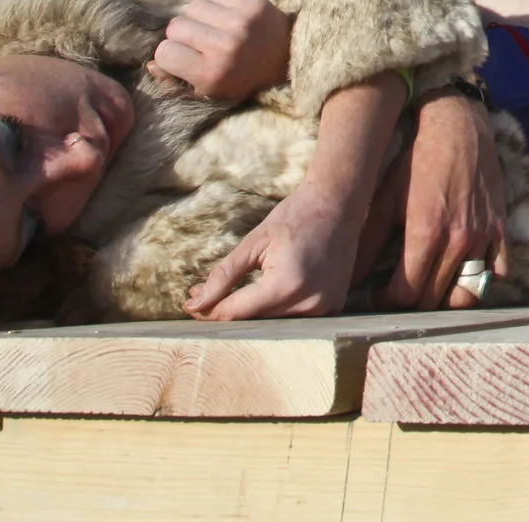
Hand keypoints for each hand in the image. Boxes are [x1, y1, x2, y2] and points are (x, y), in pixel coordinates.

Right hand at [147, 0, 291, 101]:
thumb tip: (151, 64)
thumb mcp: (210, 93)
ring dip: (200, 18)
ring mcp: (240, 23)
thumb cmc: (242, 81)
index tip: (184, 59)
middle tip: (201, 44)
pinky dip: (219, 7)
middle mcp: (225, 47)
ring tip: (215, 30)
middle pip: (175, 26)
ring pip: (193, 7)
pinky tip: (231, 20)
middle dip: (183, 35)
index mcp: (211, 74)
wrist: (289, 61)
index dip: (171, 55)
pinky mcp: (253, 4)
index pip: (164, 51)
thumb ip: (176, 83)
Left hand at [185, 182, 357, 319]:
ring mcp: (324, 308)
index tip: (189, 306)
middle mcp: (307, 302)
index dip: (211, 310)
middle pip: (255, 321)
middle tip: (203, 297)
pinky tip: (267, 293)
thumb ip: (223, 276)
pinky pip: (295, 318)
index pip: (238, 311)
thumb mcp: (253, 242)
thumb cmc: (294, 217)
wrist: (338, 206)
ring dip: (254, 312)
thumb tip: (195, 302)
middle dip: (228, 310)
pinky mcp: (333, 307)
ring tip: (234, 294)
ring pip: (274, 323)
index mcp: (285, 284)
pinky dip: (277, 309)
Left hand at [377, 93, 508, 309]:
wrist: (457, 129)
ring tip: (432, 289)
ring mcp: (483, 237)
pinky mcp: (500, 230)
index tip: (381, 294)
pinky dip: (481, 281)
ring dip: (447, 299)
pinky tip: (462, 273)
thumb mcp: (386, 198)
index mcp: (425, 233)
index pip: (406, 293)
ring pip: (467, 295)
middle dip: (413, 302)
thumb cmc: (417, 162)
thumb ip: (367, 240)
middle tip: (401, 292)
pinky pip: (498, 274)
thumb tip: (348, 277)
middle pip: (434, 299)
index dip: (388, 301)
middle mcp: (457, 240)